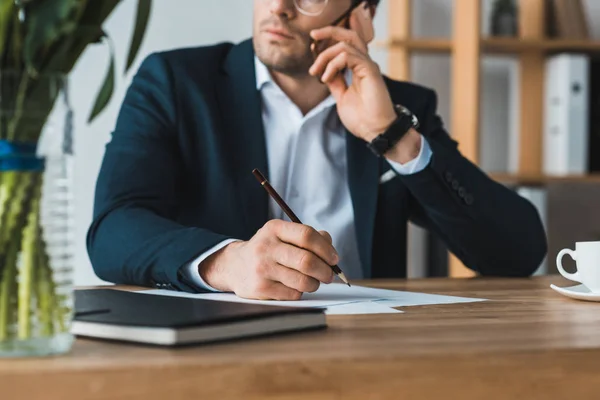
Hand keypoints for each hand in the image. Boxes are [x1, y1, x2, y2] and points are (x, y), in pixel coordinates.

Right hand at [198, 220, 337, 299]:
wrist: (234, 265)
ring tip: (312, 282)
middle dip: (325, 271)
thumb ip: (308, 237)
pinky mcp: (260, 288)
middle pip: (307, 261)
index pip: (306, 235)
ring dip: (314, 284)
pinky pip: (293, 294)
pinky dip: (300, 292)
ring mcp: (262, 268)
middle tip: (328, 275)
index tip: (334, 258)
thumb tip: (330, 247)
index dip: (325, 249)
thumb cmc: (268, 250)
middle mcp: (266, 247)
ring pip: (303, 281)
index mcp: (274, 229)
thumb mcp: (282, 235)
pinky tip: (293, 287)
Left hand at [308, 3, 396, 141]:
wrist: (375, 131)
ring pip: (345, 44)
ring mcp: (368, 66)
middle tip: (312, 36)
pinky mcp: (370, 70)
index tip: (312, 58)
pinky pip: (348, 56)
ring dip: (325, 55)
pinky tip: (326, 78)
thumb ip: (335, 82)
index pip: (344, 46)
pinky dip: (332, 65)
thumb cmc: (363, 118)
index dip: (326, 46)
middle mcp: (364, 63)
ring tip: (315, 72)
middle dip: (328, 32)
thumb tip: (324, 72)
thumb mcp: (341, 97)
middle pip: (349, 35)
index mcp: (359, 69)